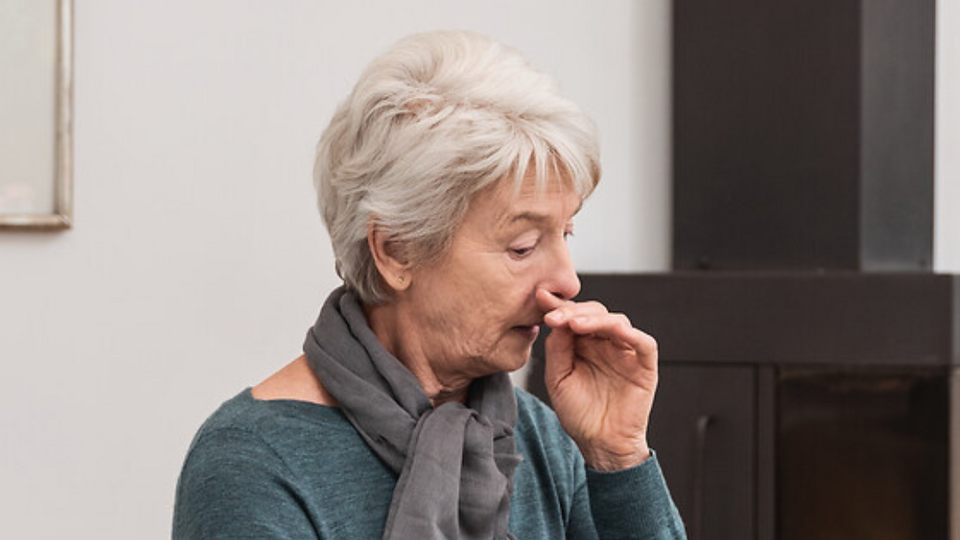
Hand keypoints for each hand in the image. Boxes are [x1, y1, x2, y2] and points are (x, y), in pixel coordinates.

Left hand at [536, 288, 657, 470]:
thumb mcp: (558, 378)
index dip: (559, 306)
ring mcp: (625, 352)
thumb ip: (557, 348)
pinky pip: (643, 343)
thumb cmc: (579, 414)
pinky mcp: (644, 365)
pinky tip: (610, 329)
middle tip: (553, 315)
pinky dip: (629, 333)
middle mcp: (605, 344)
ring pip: (616, 321)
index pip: (574, 316)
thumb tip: (555, 320)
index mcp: (583, 344)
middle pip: (594, 313)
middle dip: (572, 311)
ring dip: (595, 318)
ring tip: (573, 323)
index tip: (540, 298)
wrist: (599, 444)